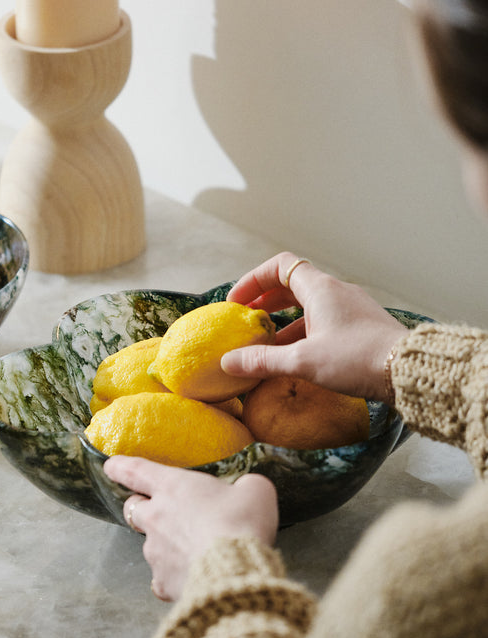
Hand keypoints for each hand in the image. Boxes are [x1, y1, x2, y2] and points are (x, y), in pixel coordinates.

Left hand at [104, 455, 277, 601]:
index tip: (110, 466)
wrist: (234, 571)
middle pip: (132, 508)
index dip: (121, 467)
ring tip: (190, 550)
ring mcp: (155, 551)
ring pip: (149, 544)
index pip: (136, 471)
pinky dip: (171, 576)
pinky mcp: (162, 581)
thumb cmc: (242, 522)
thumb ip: (246, 486)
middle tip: (157, 510)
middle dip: (140, 507)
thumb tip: (247, 489)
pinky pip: (160, 577)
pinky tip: (189, 578)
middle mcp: (156, 517)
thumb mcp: (255, 491)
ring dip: (163, 544)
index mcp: (172, 487)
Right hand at [222, 252, 408, 400]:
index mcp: (320, 288)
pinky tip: (297, 357)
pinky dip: (304, 332)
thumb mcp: (303, 361)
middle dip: (265, 301)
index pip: (279, 266)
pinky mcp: (361, 326)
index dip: (253, 280)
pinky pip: (325, 321)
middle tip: (247, 320)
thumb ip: (263, 360)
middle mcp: (336, 291)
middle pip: (292, 284)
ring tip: (266, 344)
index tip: (237, 302)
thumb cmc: (357, 359)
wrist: (408, 371)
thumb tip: (228, 362)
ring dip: (284, 321)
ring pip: (309, 306)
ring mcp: (351, 308)